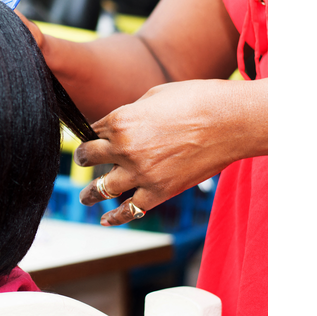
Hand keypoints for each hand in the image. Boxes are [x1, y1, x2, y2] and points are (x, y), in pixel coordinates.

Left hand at [75, 79, 266, 225]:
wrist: (232, 121)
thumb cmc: (196, 100)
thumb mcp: (153, 96)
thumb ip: (130, 113)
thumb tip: (119, 124)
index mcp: (119, 121)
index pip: (92, 130)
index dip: (92, 133)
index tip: (92, 137)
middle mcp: (124, 149)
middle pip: (88, 158)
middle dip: (85, 158)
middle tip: (85, 160)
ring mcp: (141, 173)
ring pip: (101, 188)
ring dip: (90, 193)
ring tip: (85, 197)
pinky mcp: (160, 191)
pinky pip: (130, 210)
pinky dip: (115, 217)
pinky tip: (105, 219)